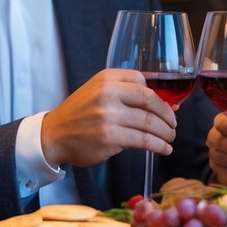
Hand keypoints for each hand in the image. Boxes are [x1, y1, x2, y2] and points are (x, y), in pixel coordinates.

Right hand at [41, 69, 176, 166]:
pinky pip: (143, 140)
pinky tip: (164, 148)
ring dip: (166, 133)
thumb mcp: (98, 93)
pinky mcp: (109, 137)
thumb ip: (126, 94)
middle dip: (167, 115)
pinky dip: (158, 145)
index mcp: (106, 78)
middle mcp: (107, 93)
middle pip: (150, 101)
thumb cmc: (80, 115)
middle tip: (173, 124)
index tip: (167, 107)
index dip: (159, 96)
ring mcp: (108, 115)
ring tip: (170, 138)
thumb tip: (168, 105)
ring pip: (149, 122)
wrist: (53, 135)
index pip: (142, 81)